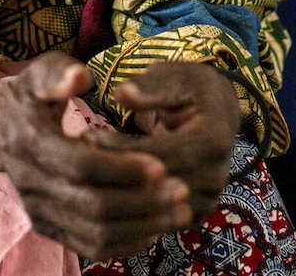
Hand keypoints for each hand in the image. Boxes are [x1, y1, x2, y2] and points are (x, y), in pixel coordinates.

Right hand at [0, 52, 192, 260]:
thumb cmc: (29, 96)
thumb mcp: (39, 74)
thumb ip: (58, 72)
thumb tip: (81, 77)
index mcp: (30, 144)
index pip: (82, 166)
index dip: (123, 169)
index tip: (162, 165)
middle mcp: (30, 186)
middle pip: (93, 206)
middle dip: (143, 202)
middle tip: (183, 191)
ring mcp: (39, 212)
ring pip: (95, 234)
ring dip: (142, 227)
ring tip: (180, 213)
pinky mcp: (49, 228)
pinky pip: (91, 246)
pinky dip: (126, 242)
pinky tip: (156, 226)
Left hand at [96, 61, 242, 223]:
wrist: (217, 112)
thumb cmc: (190, 88)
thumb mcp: (174, 76)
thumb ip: (150, 86)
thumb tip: (121, 94)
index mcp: (215, 138)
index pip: (162, 152)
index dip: (122, 147)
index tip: (89, 135)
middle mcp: (217, 175)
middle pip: (157, 184)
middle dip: (114, 171)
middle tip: (78, 154)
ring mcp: (207, 199)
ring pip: (154, 207)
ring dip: (117, 190)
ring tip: (84, 170)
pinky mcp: (193, 213)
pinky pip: (156, 218)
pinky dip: (128, 206)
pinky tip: (102, 187)